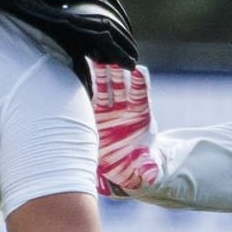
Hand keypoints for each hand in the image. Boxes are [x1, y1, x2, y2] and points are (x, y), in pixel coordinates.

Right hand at [90, 62, 160, 195]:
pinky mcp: (96, 114)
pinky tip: (79, 71)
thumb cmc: (137, 167)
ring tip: (94, 56)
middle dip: (117, 70)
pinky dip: (87, 84)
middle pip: (121, 84)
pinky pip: (91, 95)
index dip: (139, 82)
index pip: (141, 94)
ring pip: (105, 86)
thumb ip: (148, 169)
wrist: (123, 170)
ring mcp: (109, 110)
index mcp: (141, 116)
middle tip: (111, 56)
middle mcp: (125, 109)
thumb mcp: (144, 170)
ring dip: (101, 72)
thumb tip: (151, 176)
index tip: (136, 71)